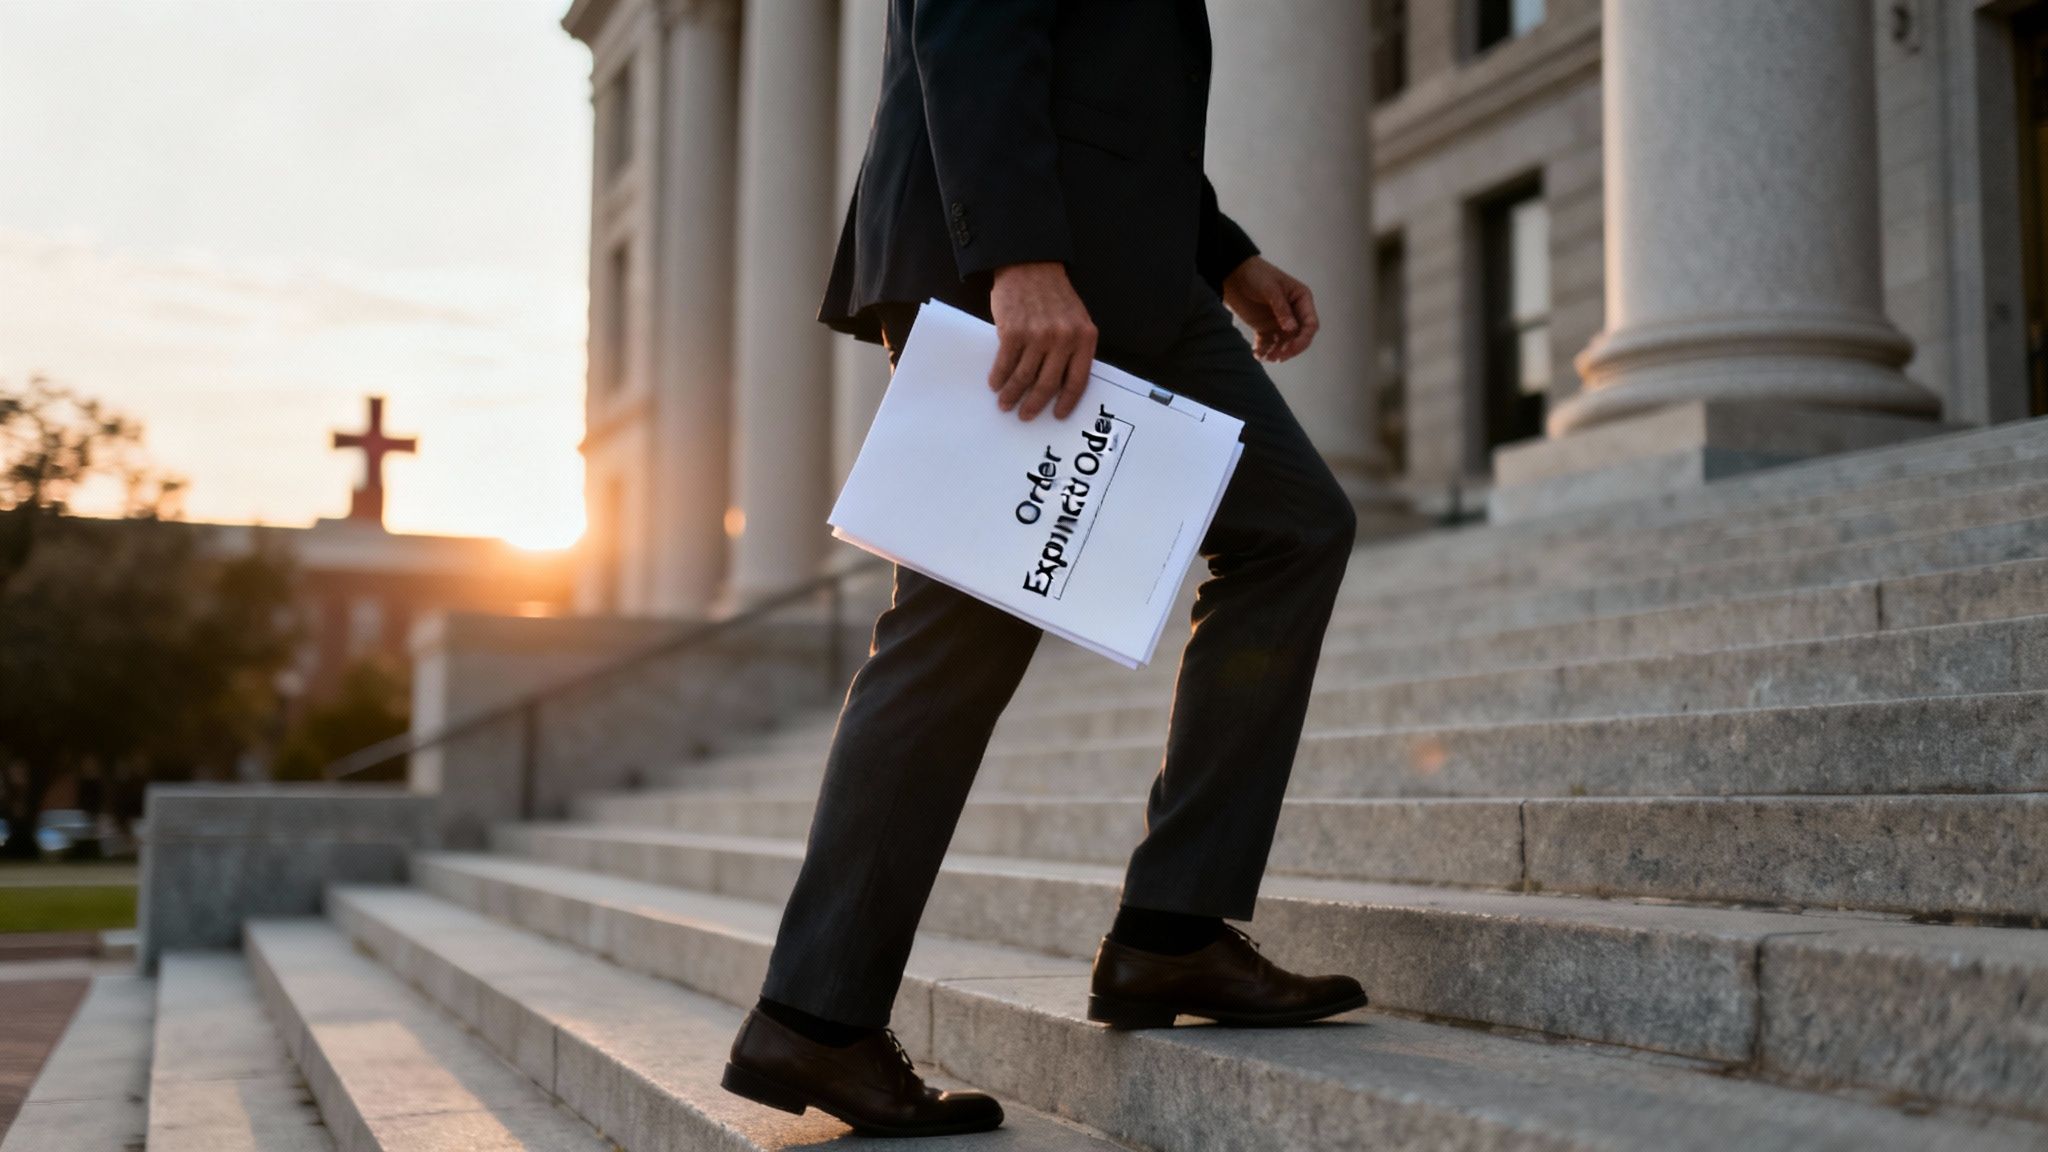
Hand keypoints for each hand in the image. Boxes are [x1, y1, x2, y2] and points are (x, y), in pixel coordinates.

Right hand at [988, 261, 1098, 420]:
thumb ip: (1073, 347)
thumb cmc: (1053, 294)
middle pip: (1048, 384)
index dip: (1067, 402)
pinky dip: (999, 377)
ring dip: (1013, 395)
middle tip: (1026, 415)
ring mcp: (1038, 336)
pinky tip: (996, 383)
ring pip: (1024, 377)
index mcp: (1084, 337)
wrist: (1030, 264)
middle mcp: (1063, 339)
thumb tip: (1059, 383)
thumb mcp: (1076, 318)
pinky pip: (1005, 364)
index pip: (1078, 380)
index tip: (1057, 415)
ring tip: (1006, 403)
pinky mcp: (1013, 332)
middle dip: (1035, 404)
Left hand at [1222, 256, 1318, 362]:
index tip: (1291, 347)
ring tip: (1266, 357)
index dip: (1304, 338)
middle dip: (1290, 349)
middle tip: (1278, 356)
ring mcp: (1279, 322)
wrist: (1233, 274)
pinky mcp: (1264, 327)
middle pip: (1299, 337)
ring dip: (1277, 352)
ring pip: (1284, 343)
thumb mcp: (1270, 289)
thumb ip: (1282, 309)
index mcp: (1301, 299)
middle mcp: (1294, 313)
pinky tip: (1257, 354)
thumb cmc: (1257, 274)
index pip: (1310, 324)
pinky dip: (1264, 350)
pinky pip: (1267, 343)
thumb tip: (1292, 329)